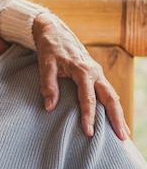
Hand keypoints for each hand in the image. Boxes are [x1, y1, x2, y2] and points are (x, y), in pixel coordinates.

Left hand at [33, 13, 128, 139]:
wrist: (53, 29)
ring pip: (112, 95)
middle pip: (110, 98)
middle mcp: (94, 72)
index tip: (89, 132)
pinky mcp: (95, 73)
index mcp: (83, 70)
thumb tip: (50, 107)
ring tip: (124, 132)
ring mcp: (97, 72)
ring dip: (118, 113)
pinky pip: (107, 91)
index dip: (88, 116)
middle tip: (122, 138)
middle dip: (117, 118)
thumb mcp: (45, 64)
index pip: (88, 98)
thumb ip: (48, 84)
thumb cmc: (49, 47)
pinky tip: (114, 116)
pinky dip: (112, 104)